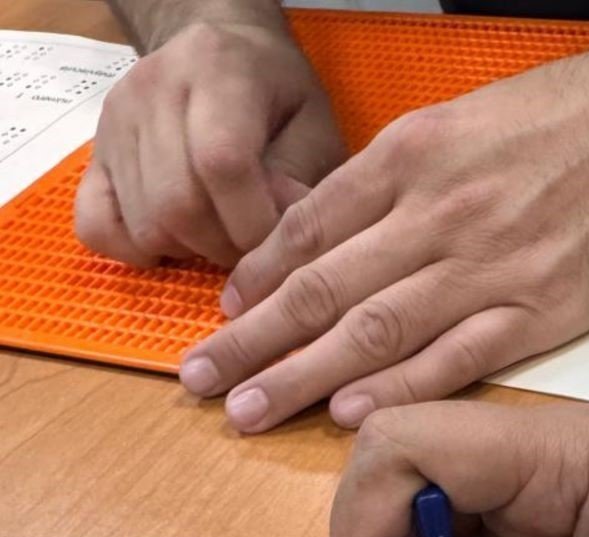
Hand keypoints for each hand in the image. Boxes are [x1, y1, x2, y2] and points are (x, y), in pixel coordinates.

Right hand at [75, 20, 344, 268]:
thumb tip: (278, 235)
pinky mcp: (96, 153)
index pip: (222, 163)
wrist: (221, 55)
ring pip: (145, 224)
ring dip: (190, 251)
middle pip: (178, 204)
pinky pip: (96, 224)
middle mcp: (154, 89)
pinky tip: (173, 242)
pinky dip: (135, 250)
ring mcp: (115, 122)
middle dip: (225, 247)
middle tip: (252, 246)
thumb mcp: (314, 126)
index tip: (278, 244)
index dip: (253, 224)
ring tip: (221, 234)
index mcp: (217, 71)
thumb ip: (301, 178)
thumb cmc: (278, 98)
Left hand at [176, 30, 588, 430]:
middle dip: (256, 341)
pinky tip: (353, 417)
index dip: (257, 281)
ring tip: (252, 410)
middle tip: (202, 382)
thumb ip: (395, 180)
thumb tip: (335, 232)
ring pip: (377, 330)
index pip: (310, 230)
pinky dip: (401, 389)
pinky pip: (457, 358)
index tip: (223, 318)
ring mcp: (488, 266)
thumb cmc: (561, 121)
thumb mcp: (459, 123)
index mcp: (411, 158)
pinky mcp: (539, 311)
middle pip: (325, 289)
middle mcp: (437, 214)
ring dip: (306, 376)